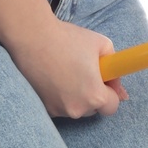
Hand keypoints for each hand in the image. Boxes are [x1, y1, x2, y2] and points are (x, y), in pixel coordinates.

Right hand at [7, 16, 130, 118]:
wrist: (32, 37)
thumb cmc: (67, 39)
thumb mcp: (102, 44)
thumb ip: (115, 65)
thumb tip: (116, 83)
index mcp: (95, 96)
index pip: (112, 107)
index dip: (111, 92)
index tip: (104, 80)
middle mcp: (77, 109)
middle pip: (93, 109)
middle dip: (93, 94)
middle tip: (84, 72)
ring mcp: (58, 111)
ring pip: (75, 108)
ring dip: (75, 96)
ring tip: (66, 71)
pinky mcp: (43, 107)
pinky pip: (59, 105)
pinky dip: (59, 95)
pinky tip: (54, 77)